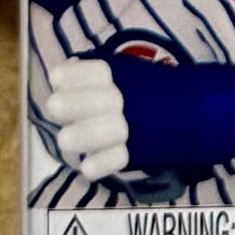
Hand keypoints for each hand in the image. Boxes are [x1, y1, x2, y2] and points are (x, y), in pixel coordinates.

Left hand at [45, 59, 129, 180]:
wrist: (179, 112)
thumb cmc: (134, 92)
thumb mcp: (117, 73)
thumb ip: (87, 73)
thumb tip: (64, 68)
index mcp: (121, 76)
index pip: (97, 71)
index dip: (74, 74)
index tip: (57, 78)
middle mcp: (127, 100)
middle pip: (103, 99)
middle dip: (75, 102)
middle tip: (54, 106)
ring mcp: (133, 127)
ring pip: (111, 130)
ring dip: (85, 134)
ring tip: (64, 139)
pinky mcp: (137, 153)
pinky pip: (119, 160)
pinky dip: (102, 164)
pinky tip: (86, 167)